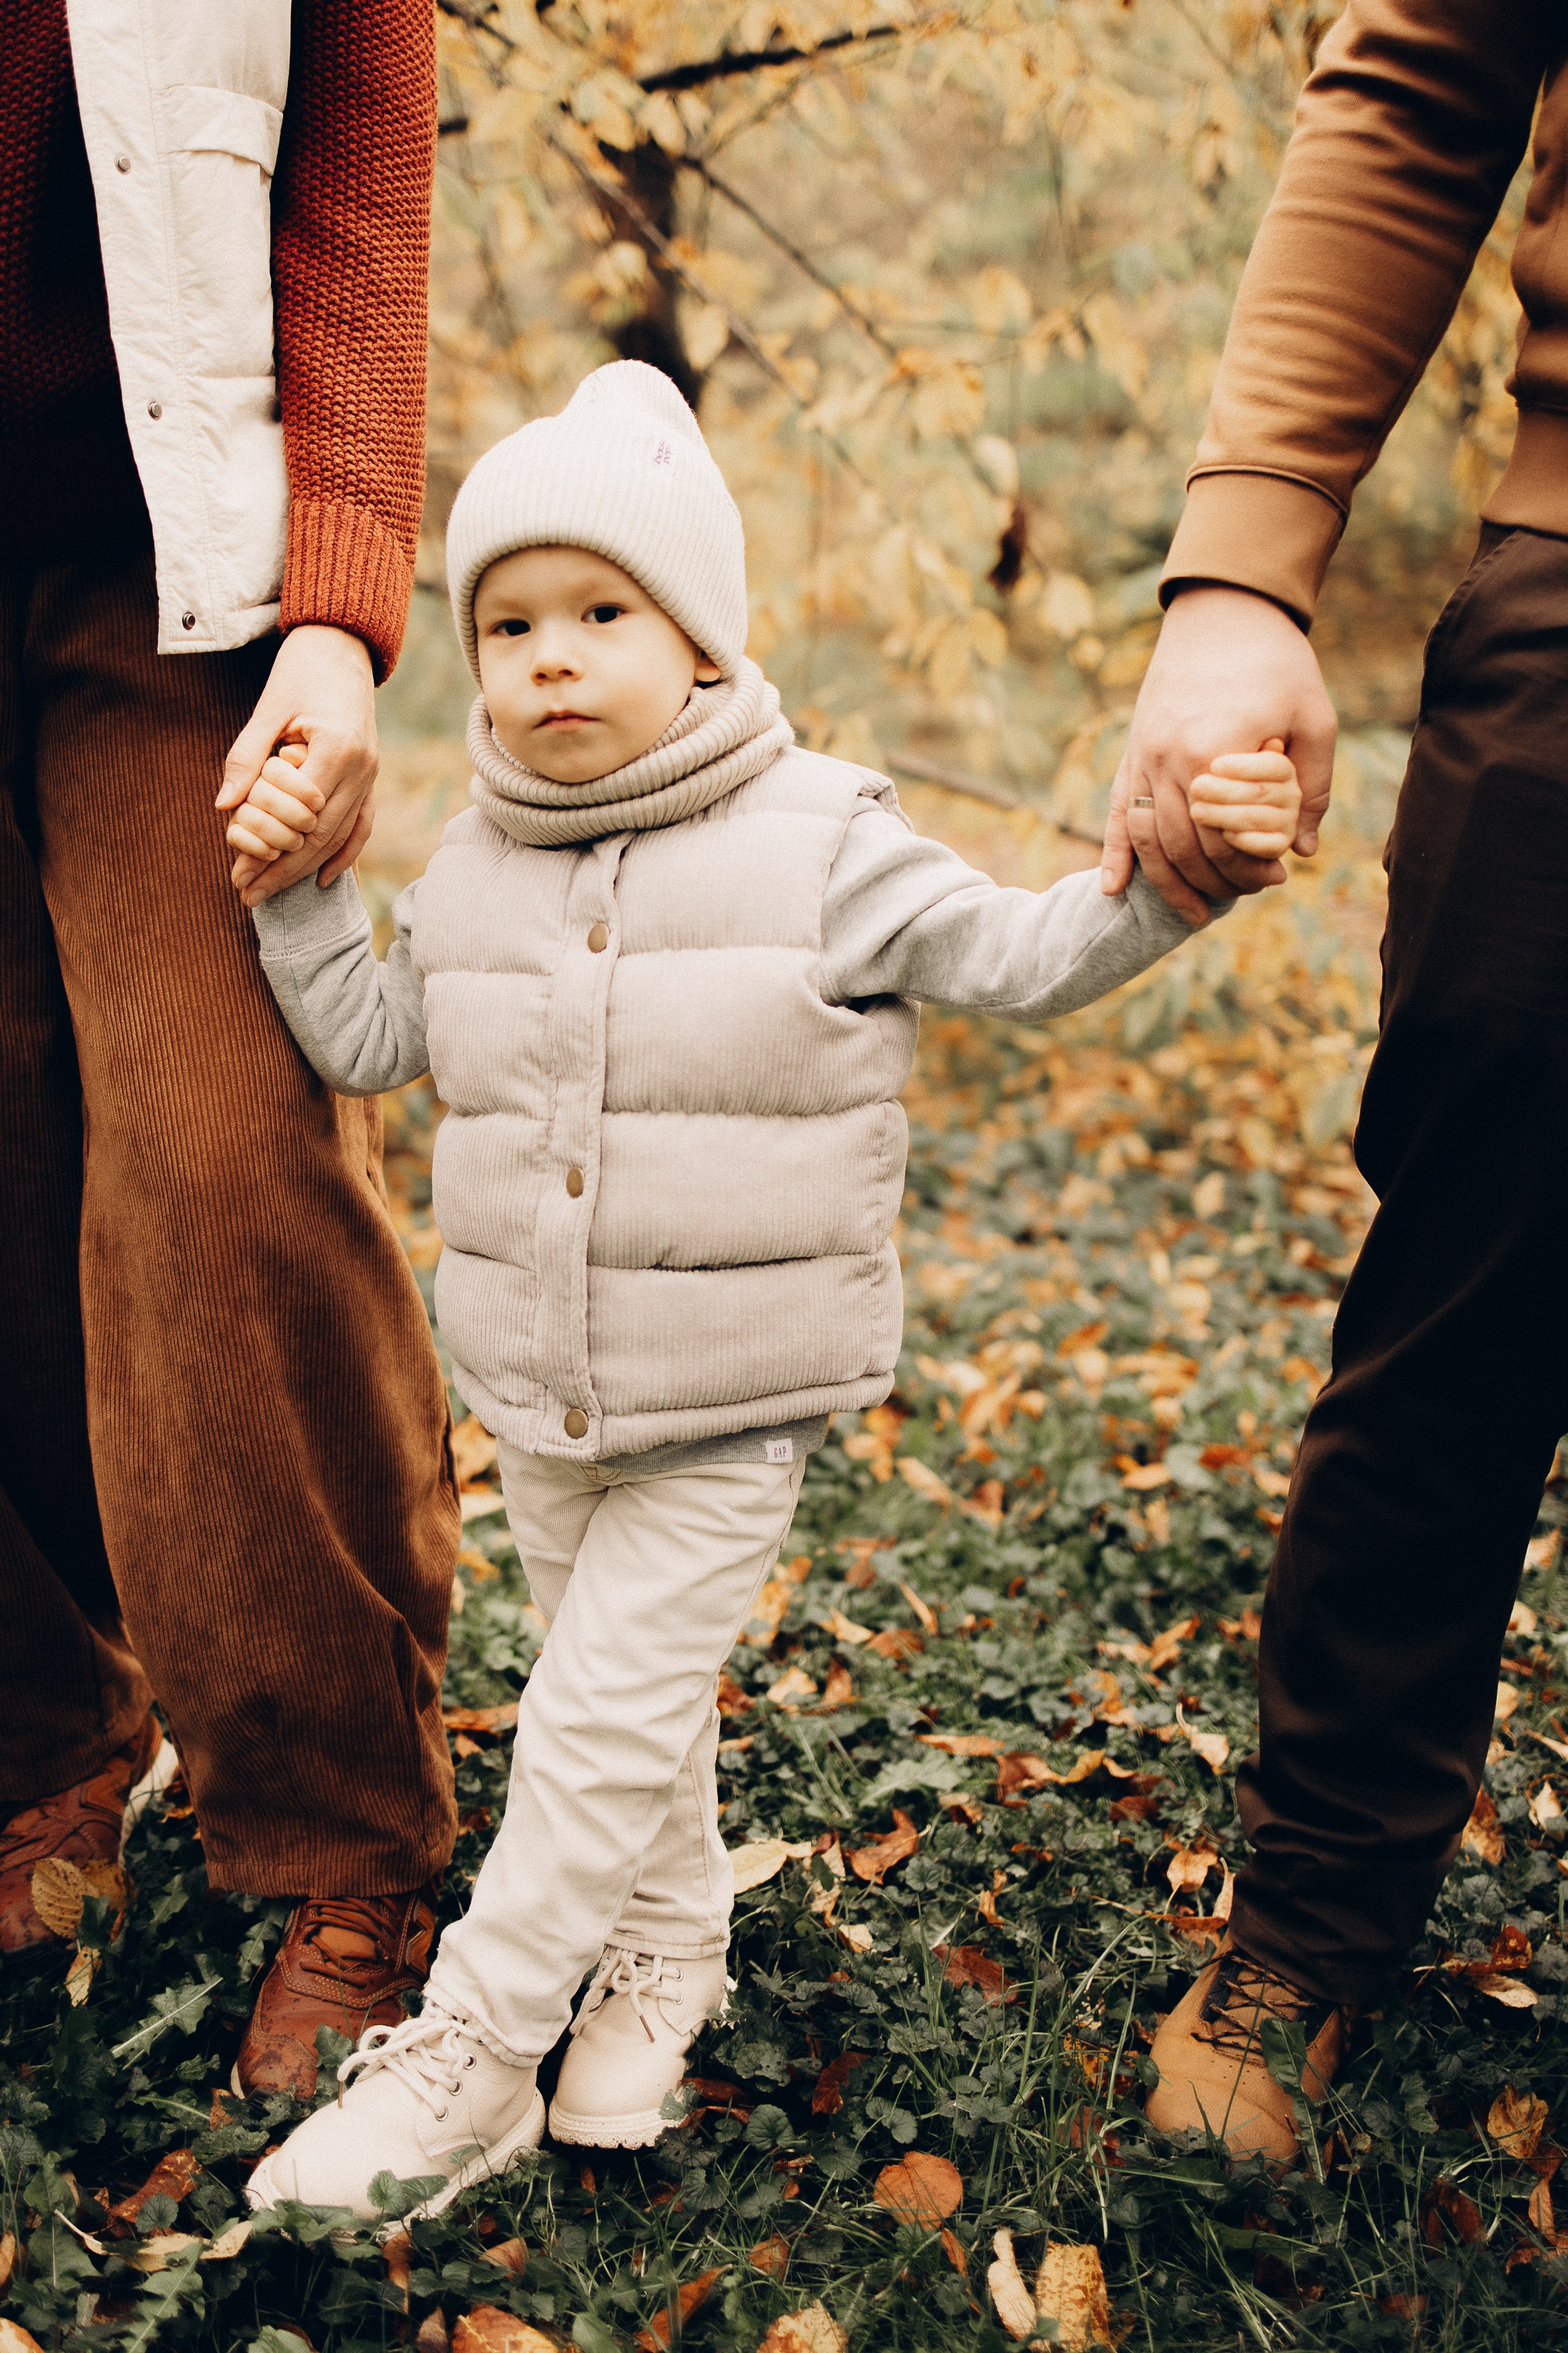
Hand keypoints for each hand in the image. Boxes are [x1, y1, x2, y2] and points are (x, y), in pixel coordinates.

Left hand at [216, 625, 377, 905]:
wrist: (342, 644)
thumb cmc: (300, 671)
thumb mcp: (267, 708)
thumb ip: (246, 756)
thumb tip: (224, 806)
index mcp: (337, 748)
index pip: (301, 816)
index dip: (269, 850)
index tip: (237, 872)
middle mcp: (362, 768)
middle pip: (321, 836)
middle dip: (283, 870)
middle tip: (248, 895)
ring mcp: (372, 774)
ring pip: (340, 836)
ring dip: (304, 867)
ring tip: (270, 889)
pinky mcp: (371, 776)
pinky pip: (361, 824)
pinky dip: (344, 853)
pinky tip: (323, 878)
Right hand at [1099, 585, 1336, 924]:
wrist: (1224, 610)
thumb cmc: (1277, 663)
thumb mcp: (1314, 720)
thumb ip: (1309, 788)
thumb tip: (1300, 850)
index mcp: (1214, 752)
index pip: (1226, 838)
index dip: (1251, 868)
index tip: (1279, 877)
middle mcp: (1168, 759)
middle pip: (1185, 847)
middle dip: (1217, 880)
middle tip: (1250, 892)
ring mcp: (1143, 757)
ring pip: (1148, 840)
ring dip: (1169, 883)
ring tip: (1196, 912)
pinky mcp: (1131, 752)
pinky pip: (1117, 813)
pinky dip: (1114, 854)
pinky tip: (1114, 889)